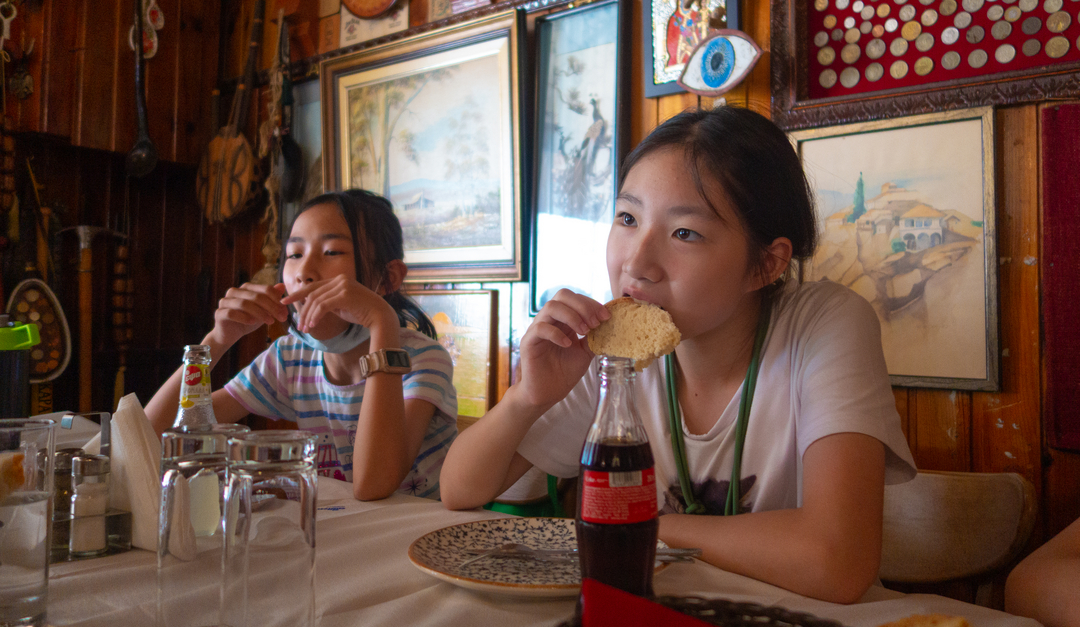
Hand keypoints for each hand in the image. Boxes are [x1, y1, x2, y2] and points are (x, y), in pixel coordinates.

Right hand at [210, 282, 289, 347]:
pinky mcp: (219, 313)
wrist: (231, 334)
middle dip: (271, 307)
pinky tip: (253, 323)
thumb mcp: (263, 310)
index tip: (285, 312)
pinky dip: (244, 317)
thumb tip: (282, 286)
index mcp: (246, 288)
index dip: (277, 300)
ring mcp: (225, 301)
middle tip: (282, 318)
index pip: (265, 289)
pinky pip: (232, 313)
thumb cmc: (248, 320)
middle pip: (256, 296)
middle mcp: (234, 292)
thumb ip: (271, 299)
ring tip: (270, 322)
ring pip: (244, 304)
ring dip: (260, 313)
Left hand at [281, 275, 397, 338]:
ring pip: (316, 301)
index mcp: (339, 279)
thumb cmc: (362, 313)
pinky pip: (323, 306)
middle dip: (302, 310)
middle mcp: (340, 279)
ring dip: (308, 316)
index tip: (285, 301)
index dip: (297, 294)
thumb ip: (327, 302)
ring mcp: (343, 285)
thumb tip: (310, 307)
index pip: (313, 286)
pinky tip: (313, 325)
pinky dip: (316, 316)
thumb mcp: (341, 306)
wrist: (380, 316)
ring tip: (306, 329)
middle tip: (298, 325)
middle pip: (312, 293)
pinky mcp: (345, 295)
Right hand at [515, 289, 609, 409]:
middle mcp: (549, 320)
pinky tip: (568, 344)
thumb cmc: (564, 372)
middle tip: (595, 323)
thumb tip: (610, 324)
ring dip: (572, 316)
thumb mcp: (585, 352)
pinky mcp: (528, 342)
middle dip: (583, 305)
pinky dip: (557, 333)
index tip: (606, 316)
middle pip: (562, 295)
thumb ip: (594, 337)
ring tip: (584, 331)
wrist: (548, 393)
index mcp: (562, 319)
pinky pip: (540, 328)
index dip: (591, 304)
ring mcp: (537, 329)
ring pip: (551, 307)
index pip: (575, 298)